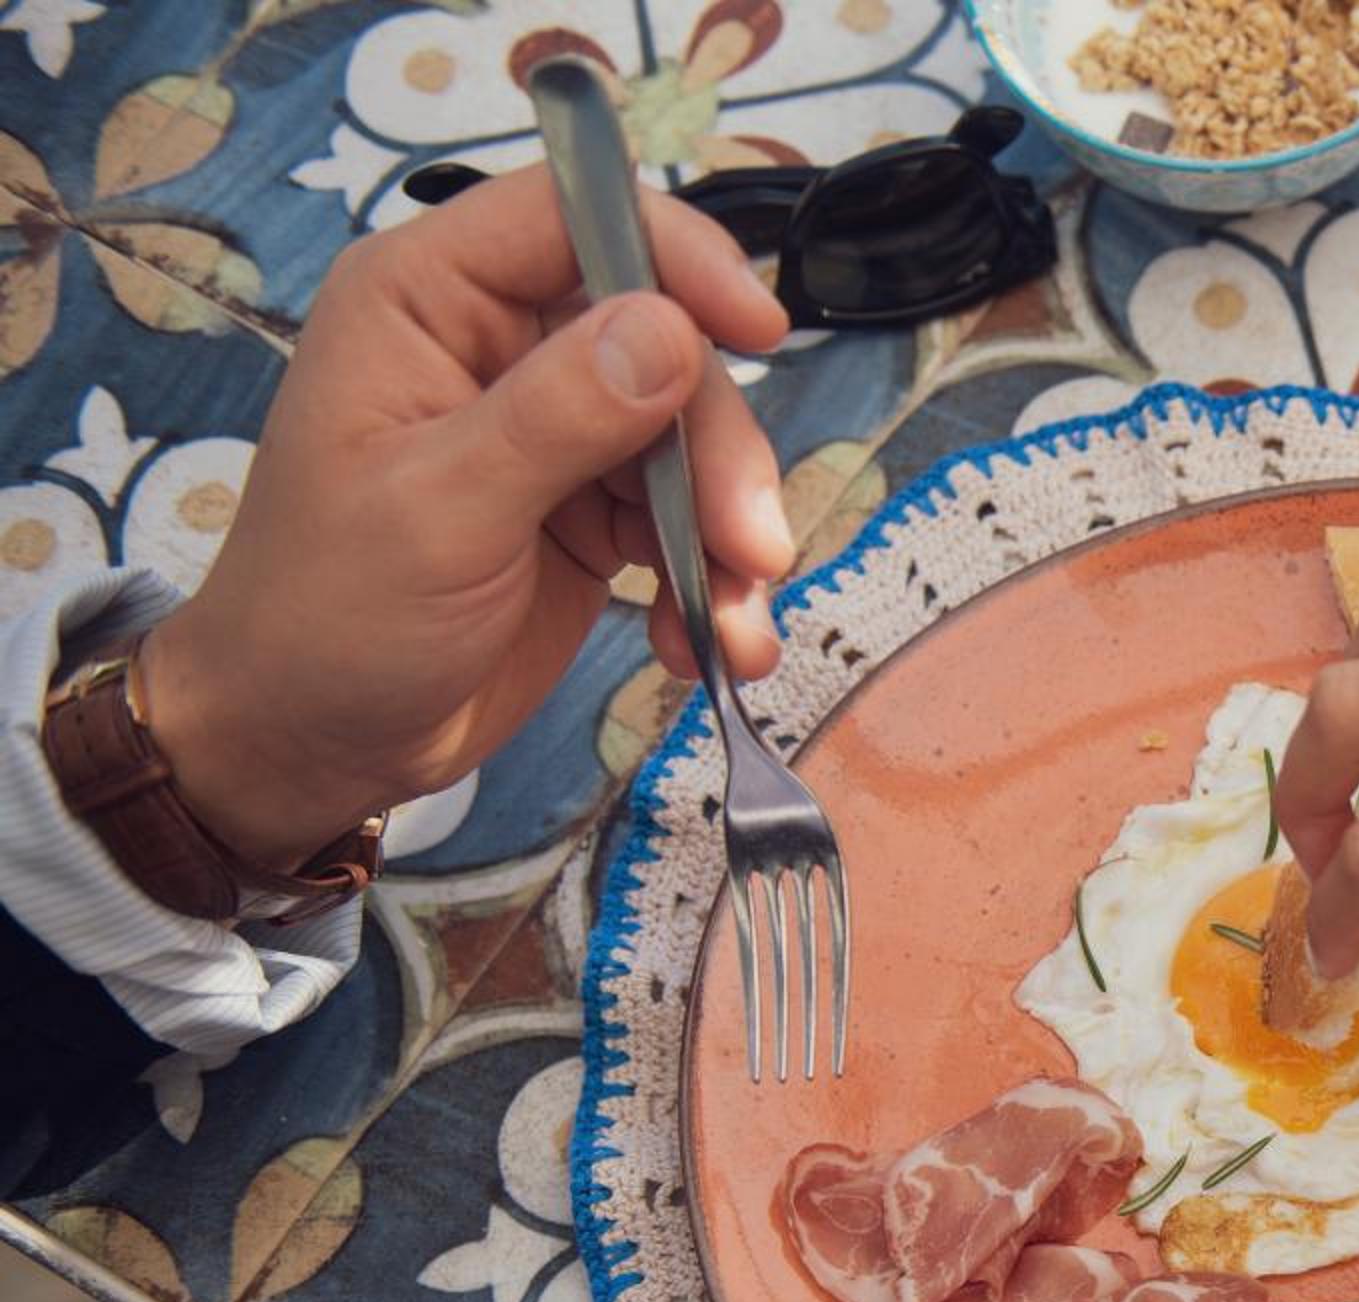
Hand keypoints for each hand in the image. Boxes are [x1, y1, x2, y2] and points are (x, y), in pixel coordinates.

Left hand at [136, 165, 794, 871]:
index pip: (573, 213)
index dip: (677, 253)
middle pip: (664, 342)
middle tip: (751, 554)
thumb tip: (675, 329)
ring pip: (692, 438)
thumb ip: (556, 417)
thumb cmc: (332, 619)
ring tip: (734, 629)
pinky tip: (700, 646)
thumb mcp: (440, 515)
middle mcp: (497, 346)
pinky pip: (687, 518)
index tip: (760, 329)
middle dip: (720, 451)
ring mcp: (551, 430)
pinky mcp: (589, 512)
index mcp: (428, 303)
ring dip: (729, 534)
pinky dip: (710, 582)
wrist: (313, 746)